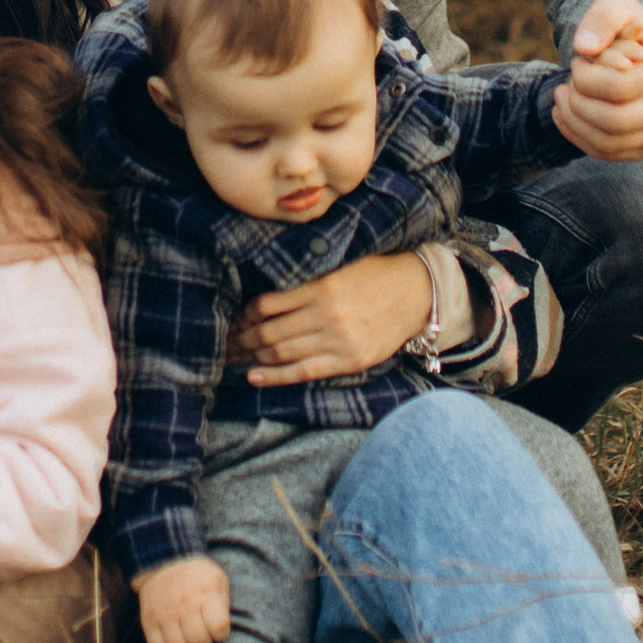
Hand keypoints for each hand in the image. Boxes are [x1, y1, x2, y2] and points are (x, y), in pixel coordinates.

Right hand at [136, 556, 232, 642]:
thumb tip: (224, 636)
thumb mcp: (218, 582)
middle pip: (198, 641)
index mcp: (206, 592)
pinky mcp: (149, 621)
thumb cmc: (200, 578)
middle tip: (204, 639)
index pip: (218, 627)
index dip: (221, 634)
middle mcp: (184, 603)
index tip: (218, 630)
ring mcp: (164, 612)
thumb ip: (223, 607)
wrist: (166, 561)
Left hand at [225, 252, 432, 382]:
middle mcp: (326, 315)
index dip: (244, 314)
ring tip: (233, 358)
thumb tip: (268, 293)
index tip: (232, 318)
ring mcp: (338, 340)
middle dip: (241, 339)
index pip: (267, 304)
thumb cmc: (376, 273)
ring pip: (282, 353)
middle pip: (269, 332)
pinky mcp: (349, 360)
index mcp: (321, 287)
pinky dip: (275, 375)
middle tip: (224, 342)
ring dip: (253, 356)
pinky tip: (254, 375)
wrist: (418, 292)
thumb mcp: (340, 266)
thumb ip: (308, 279)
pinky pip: (304, 372)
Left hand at [553, 0, 642, 159]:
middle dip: (578, 103)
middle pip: (615, 121)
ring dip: (574, 122)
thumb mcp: (616, 4)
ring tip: (561, 97)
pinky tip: (565, 115)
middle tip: (566, 84)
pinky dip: (579, 137)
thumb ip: (602, 17)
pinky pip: (609, 154)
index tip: (577, 62)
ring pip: (609, 143)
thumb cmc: (627, 25)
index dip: (585, 78)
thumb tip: (586, 48)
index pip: (619, 88)